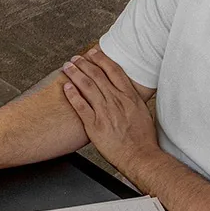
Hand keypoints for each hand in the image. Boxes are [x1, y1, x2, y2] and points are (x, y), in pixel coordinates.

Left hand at [61, 49, 160, 178]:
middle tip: (76, 58)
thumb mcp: (143, 112)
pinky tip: (66, 87)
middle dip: (84, 63)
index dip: (101, 59)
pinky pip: (80, 106)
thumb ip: (132, 99)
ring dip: (75, 74)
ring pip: (87, 87)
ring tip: (67, 67)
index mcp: (130, 97)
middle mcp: (117, 101)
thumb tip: (127, 90)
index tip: (93, 53)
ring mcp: (105, 113)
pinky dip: (72, 95)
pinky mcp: (95, 126)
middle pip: (97, 75)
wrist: (141, 156)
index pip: (114, 71)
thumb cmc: (143, 138)